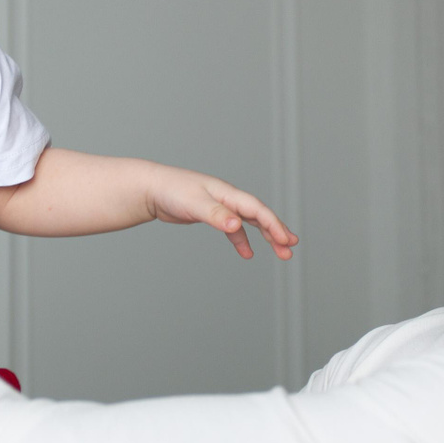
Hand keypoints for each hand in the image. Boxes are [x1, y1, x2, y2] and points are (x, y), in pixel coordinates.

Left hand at [148, 168, 297, 259]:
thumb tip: (237, 225)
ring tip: (281, 252)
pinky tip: (247, 254)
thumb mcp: (194, 204)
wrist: (152, 188)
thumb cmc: (172, 191)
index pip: (257, 209)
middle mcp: (228, 198)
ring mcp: (221, 206)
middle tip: (291, 248)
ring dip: (265, 236)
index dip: (273, 224)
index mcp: (227, 193)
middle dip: (277, 231)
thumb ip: (216, 215)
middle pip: (259, 215)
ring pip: (250, 222)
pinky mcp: (212, 215)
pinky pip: (234, 229)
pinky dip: (242, 240)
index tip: (285, 240)